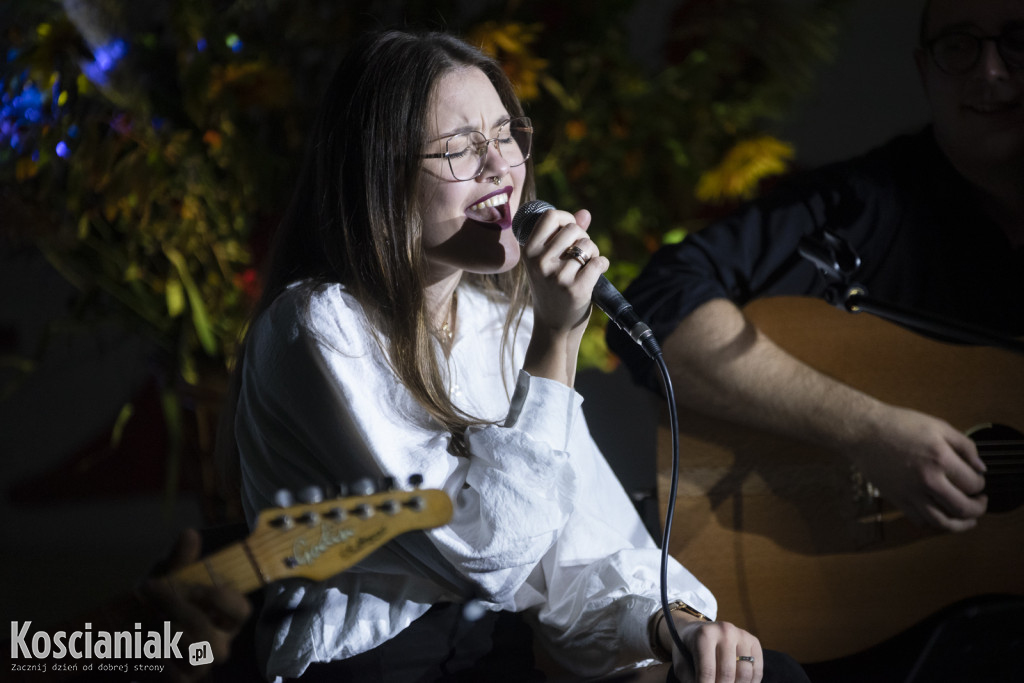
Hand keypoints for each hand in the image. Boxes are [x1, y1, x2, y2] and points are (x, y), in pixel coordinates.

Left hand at [138, 529, 251, 681]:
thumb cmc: (156, 602)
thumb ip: (179, 559)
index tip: (199, 586)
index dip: (224, 599)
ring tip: (150, 617)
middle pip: (216, 638)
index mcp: (223, 615)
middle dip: (186, 613)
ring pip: (198, 657)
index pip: (241, 611)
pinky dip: (159, 657)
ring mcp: (200, 664)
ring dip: (170, 634)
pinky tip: (145, 641)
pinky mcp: (182, 679)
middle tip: (159, 592)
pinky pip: (176, 675)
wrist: (123, 633)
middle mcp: (218, 641)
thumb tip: (189, 534)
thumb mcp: (164, 576)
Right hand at [519, 207, 608, 334]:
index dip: (567, 218)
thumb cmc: (552, 290)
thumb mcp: (549, 262)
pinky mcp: (576, 289)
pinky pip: (598, 262)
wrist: (553, 326)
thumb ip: (565, 236)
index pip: (551, 216)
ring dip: (594, 253)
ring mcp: (557, 277)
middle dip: (584, 238)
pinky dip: (603, 264)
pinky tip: (598, 271)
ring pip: (588, 245)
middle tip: (582, 254)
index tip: (572, 230)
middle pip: (573, 229)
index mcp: (529, 252)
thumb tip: (585, 214)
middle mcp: (540, 263)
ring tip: (588, 265)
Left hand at [671, 620, 762, 682]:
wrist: (697, 630)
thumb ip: (690, 679)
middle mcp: (725, 631)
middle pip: (728, 674)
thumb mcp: (682, 664)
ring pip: (745, 674)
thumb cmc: (687, 650)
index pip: (708, 671)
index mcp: (704, 635)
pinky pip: (757, 670)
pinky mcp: (753, 641)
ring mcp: (741, 634)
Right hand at [845, 405, 986, 530]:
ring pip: (943, 523)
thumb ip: (965, 446)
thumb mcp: (937, 426)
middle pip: (963, 508)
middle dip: (978, 509)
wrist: (863, 432)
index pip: (973, 483)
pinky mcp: (897, 499)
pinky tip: (938, 513)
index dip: (981, 484)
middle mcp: (927, 480)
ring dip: (960, 524)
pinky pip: (920, 521)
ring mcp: (911, 493)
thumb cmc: (898, 425)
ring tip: (967, 519)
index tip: (978, 481)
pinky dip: (933, 522)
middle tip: (980, 502)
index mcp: (940, 458)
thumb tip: (980, 468)